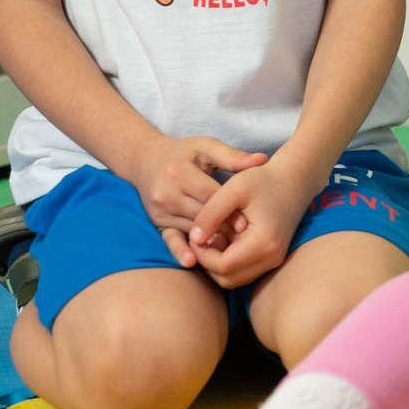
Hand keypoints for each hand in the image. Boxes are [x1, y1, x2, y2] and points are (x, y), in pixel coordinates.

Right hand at [124, 135, 268, 267]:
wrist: (145, 160)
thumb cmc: (184, 152)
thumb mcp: (207, 147)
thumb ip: (233, 156)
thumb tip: (263, 159)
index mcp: (180, 173)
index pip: (210, 196)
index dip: (230, 210)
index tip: (248, 225)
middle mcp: (166, 194)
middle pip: (201, 216)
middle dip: (224, 229)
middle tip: (245, 244)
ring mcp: (160, 211)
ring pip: (191, 230)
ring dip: (210, 242)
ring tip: (232, 252)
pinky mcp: (157, 222)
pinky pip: (170, 239)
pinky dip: (181, 251)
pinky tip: (193, 262)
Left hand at [187, 157, 325, 289]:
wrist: (294, 179)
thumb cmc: (264, 180)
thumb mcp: (233, 189)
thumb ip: (210, 214)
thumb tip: (194, 239)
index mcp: (263, 242)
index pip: (223, 266)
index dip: (202, 255)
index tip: (194, 236)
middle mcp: (272, 257)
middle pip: (228, 279)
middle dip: (207, 263)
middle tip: (200, 239)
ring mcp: (274, 260)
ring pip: (235, 279)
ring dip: (217, 265)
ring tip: (214, 238)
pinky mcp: (273, 258)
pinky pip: (244, 272)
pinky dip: (229, 263)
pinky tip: (226, 240)